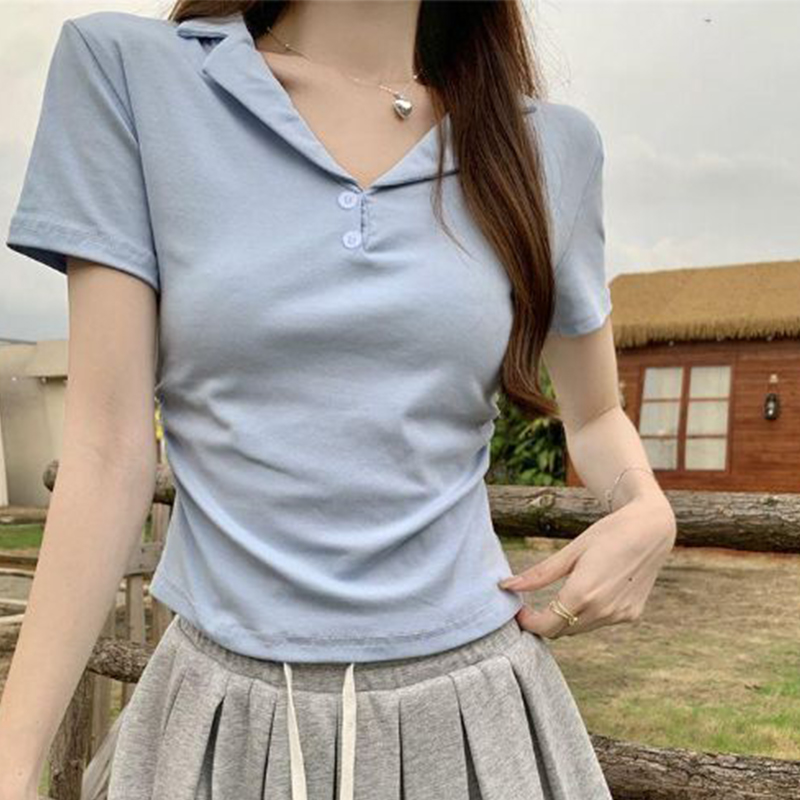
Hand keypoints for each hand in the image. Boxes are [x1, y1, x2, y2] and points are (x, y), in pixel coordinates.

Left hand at [498, 495, 676, 638]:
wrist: (651, 530)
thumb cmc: (608, 533)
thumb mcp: (571, 551)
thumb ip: (540, 574)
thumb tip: (507, 586)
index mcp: (583, 593)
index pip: (547, 625)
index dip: (528, 622)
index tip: (518, 610)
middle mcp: (603, 610)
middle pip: (561, 630)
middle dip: (544, 622)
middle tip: (531, 605)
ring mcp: (619, 615)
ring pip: (580, 629)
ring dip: (565, 619)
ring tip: (558, 597)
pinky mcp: (631, 615)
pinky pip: (599, 622)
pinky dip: (587, 615)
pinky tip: (589, 594)